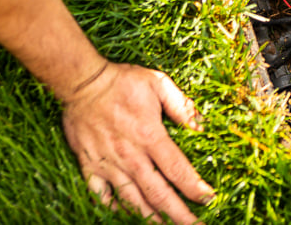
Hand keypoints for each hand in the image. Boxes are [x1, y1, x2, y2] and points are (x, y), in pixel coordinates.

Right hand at [62, 61, 213, 223]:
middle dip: (178, 215)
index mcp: (150, 136)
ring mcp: (109, 163)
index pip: (178, 170)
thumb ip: (181, 106)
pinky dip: (112, 208)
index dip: (195, 188)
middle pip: (159, 194)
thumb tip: (201, 126)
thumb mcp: (158, 83)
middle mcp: (131, 155)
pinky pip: (100, 195)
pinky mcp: (89, 165)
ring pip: (132, 200)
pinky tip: (124, 215)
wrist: (82, 82)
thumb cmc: (122, 81)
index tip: (208, 199)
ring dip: (150, 218)